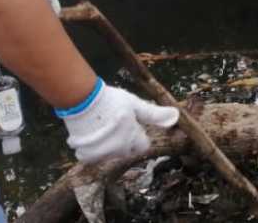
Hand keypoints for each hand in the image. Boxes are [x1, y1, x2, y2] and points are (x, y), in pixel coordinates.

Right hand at [61, 82, 179, 164]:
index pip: (143, 145)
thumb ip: (155, 114)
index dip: (139, 133)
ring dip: (110, 144)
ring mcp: (102, 155)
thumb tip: (175, 117)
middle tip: (117, 123)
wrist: (82, 101)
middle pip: (127, 150)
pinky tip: (92, 134)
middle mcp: (118, 150)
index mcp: (133, 138)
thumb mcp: (136, 104)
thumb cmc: (111, 101)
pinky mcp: (86, 156)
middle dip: (125, 140)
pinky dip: (94, 148)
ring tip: (104, 126)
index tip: (132, 123)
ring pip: (111, 154)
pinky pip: (95, 157)